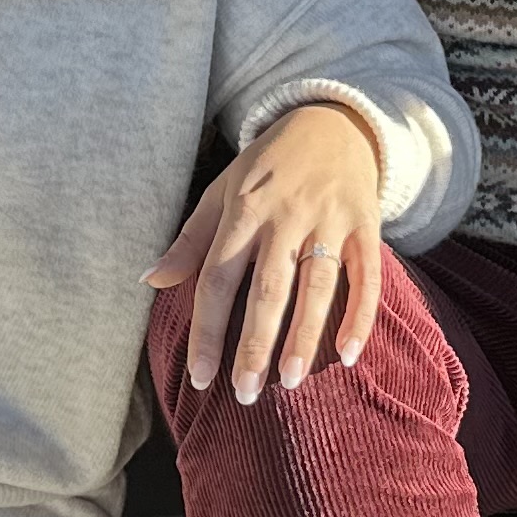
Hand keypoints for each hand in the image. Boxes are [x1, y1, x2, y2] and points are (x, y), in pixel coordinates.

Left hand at [144, 100, 389, 404]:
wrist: (332, 123)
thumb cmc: (267, 167)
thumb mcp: (222, 192)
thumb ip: (191, 240)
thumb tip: (150, 279)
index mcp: (242, 211)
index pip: (218, 279)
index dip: (207, 330)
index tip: (201, 378)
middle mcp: (285, 217)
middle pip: (267, 289)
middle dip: (255, 344)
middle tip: (245, 393)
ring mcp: (328, 221)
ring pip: (317, 286)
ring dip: (303, 336)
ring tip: (290, 381)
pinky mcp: (365, 226)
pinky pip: (366, 276)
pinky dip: (360, 315)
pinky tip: (348, 354)